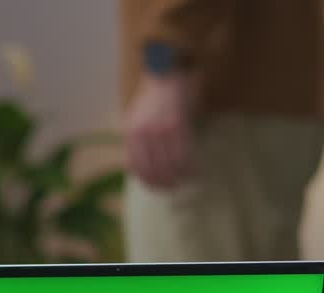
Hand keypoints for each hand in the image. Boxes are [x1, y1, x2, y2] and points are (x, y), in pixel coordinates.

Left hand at [125, 73, 193, 189]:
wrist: (167, 73)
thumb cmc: (155, 98)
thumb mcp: (137, 120)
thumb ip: (139, 143)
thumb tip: (146, 170)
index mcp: (130, 133)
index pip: (136, 168)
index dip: (148, 183)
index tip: (159, 189)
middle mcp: (142, 133)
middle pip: (153, 170)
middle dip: (165, 183)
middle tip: (175, 187)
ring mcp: (159, 129)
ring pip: (169, 165)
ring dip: (179, 177)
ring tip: (186, 179)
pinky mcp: (176, 125)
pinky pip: (183, 154)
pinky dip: (189, 167)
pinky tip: (193, 170)